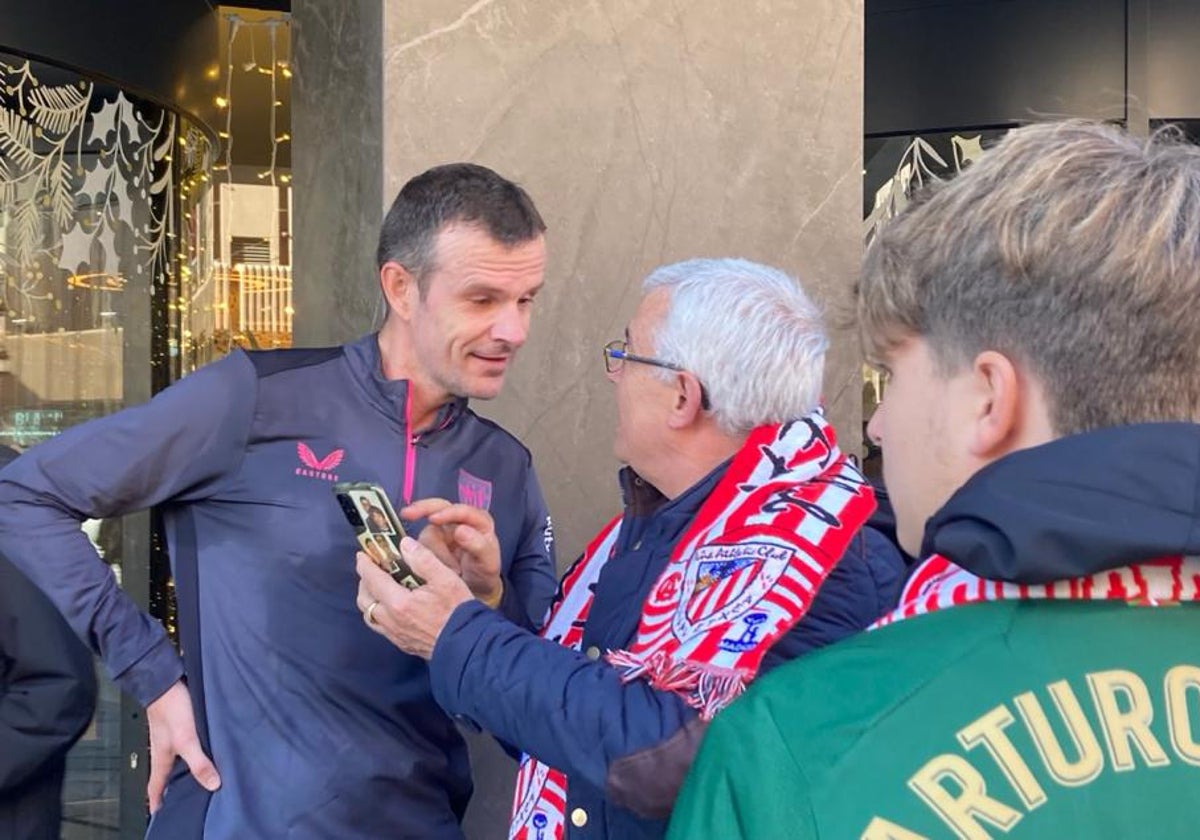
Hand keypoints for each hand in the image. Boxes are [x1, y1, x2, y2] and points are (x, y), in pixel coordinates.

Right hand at [145, 680, 220, 811]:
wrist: (164, 678)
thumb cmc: (171, 709)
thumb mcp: (187, 740)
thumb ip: (199, 762)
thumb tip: (213, 785)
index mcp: (163, 755)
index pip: (156, 783)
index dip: (156, 798)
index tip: (156, 812)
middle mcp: (164, 745)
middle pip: (164, 770)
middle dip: (168, 783)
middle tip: (174, 795)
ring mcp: (169, 731)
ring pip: (174, 753)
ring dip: (179, 763)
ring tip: (190, 771)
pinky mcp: (178, 717)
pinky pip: (182, 737)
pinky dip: (189, 744)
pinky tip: (201, 741)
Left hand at [356, 537, 473, 658]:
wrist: (467, 643)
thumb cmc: (457, 610)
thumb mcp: (446, 578)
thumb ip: (423, 559)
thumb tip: (404, 544)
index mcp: (399, 602)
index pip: (372, 579)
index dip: (365, 565)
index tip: (363, 554)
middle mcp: (391, 620)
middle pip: (364, 599)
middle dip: (364, 581)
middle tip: (372, 569)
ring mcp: (395, 634)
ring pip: (369, 615)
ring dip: (369, 599)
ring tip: (379, 587)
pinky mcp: (401, 643)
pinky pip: (380, 627)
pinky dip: (378, 613)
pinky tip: (390, 607)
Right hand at [402, 498, 502, 606]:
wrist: (476, 589)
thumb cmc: (484, 573)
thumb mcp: (488, 563)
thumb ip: (478, 546)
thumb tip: (460, 530)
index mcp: (479, 523)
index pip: (462, 510)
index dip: (447, 512)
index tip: (433, 519)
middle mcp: (460, 522)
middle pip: (438, 507)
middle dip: (422, 508)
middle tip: (407, 514)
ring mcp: (445, 532)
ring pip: (428, 532)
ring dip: (432, 551)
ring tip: (445, 569)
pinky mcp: (432, 544)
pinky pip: (421, 545)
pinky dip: (421, 555)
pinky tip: (427, 567)